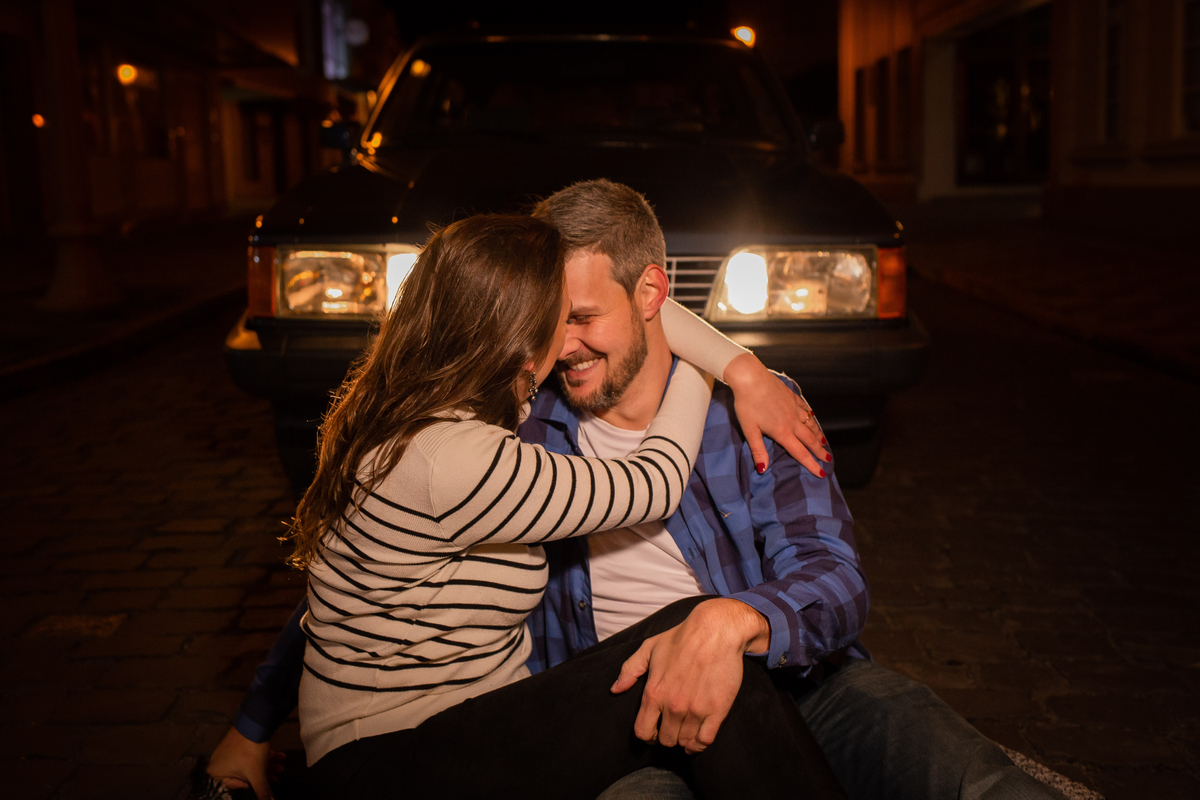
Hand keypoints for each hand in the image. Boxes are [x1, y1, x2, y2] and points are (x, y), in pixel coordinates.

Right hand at [206, 726, 283, 799]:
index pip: (236, 787)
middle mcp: (218, 764)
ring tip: (281, 764)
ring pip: (249, 765)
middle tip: (279, 773)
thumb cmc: (249, 749)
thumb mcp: (257, 773)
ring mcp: (227, 753)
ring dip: (266, 765)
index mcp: (216, 774)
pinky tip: (277, 756)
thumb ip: (262, 791)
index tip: (270, 782)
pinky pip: (248, 756)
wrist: (254, 721)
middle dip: (264, 774)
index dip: (254, 786)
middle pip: (244, 776)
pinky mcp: (236, 745)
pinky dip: (262, 757)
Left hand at [611, 599, 769, 754]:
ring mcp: (695, 710)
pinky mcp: (716, 711)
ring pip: (685, 741)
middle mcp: (672, 706)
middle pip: (666, 740)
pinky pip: (705, 741)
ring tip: (685, 729)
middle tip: (672, 728)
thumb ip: (629, 670)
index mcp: (654, 693)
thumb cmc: (681, 638)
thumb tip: (615, 689)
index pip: (643, 732)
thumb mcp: (649, 648)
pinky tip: (697, 741)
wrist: (715, 631)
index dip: (647, 736)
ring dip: (684, 738)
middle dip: (667, 736)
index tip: (653, 733)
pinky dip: (699, 745)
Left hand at [723, 353, 828, 476]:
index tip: (821, 473)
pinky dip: (811, 416)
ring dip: (818, 435)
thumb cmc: (747, 404)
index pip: (800, 452)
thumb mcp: (749, 430)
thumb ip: (758, 450)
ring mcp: (794, 408)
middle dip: (819, 451)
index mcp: (782, 432)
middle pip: (809, 439)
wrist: (750, 378)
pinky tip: (812, 417)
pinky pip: (806, 409)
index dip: (811, 464)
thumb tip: (763, 469)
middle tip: (827, 459)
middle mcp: (792, 421)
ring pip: (810, 424)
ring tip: (823, 442)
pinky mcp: (792, 397)